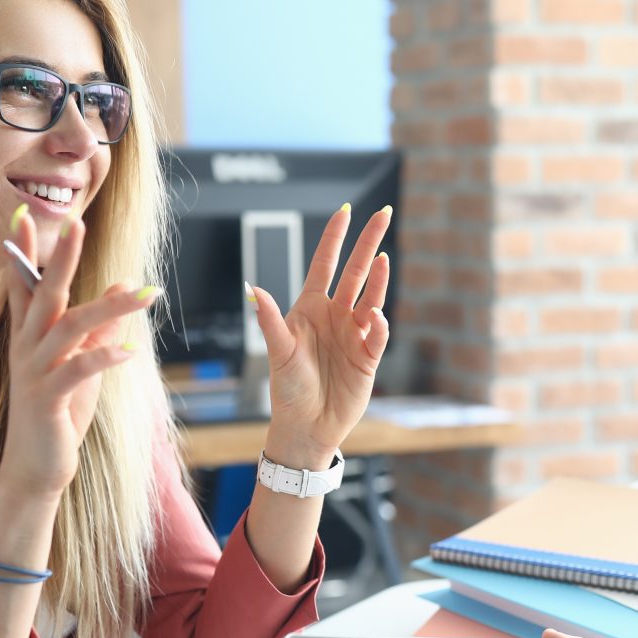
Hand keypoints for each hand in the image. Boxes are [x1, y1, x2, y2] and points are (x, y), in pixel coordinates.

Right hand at [0, 211, 155, 499]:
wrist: (37, 467)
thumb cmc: (59, 413)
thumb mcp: (82, 366)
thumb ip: (100, 329)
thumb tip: (124, 290)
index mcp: (30, 337)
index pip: (25, 286)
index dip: (22, 252)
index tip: (23, 215)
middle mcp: (26, 348)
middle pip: (45, 295)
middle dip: (62, 259)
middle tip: (77, 224)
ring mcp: (34, 372)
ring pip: (69, 327)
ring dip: (109, 306)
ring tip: (145, 292)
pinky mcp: (47, 399)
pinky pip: (77, 370)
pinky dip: (105, 356)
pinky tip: (131, 350)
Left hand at [252, 204, 392, 468]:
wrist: (307, 427)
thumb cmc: (288, 389)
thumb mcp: (278, 352)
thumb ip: (270, 320)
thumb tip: (253, 289)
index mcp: (310, 308)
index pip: (325, 264)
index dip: (335, 237)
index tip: (347, 210)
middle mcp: (335, 316)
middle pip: (355, 271)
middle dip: (368, 243)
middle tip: (383, 215)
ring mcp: (354, 334)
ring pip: (371, 296)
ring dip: (378, 278)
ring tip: (383, 258)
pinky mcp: (369, 357)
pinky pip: (379, 334)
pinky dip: (379, 324)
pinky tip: (374, 316)